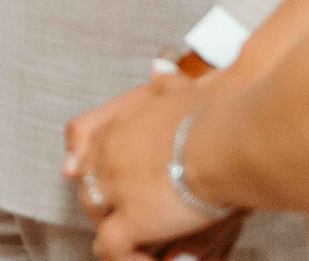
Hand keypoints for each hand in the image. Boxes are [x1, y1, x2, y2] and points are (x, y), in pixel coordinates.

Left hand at [71, 71, 223, 259]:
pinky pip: (112, 247)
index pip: (85, 149)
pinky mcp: (132, 220)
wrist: (223, 139)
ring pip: (95, 217)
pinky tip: (140, 260)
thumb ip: (166, 82)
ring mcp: (115, 188)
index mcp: (116, 127)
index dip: (97, 169)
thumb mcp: (182, 88)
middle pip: (86, 185)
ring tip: (132, 244)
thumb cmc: (213, 114)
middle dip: (101, 202)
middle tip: (120, 217)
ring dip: (112, 231)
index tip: (106, 181)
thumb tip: (159, 68)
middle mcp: (106, 157)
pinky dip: (123, 256)